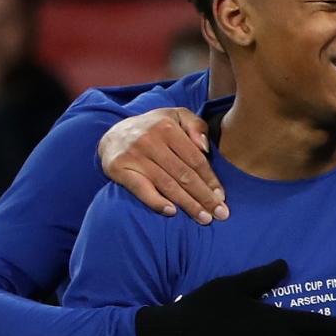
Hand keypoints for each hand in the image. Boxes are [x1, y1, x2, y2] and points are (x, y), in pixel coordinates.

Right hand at [101, 107, 228, 223]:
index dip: (211, 181)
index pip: (195, 160)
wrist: (113, 135)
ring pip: (167, 185)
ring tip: (204, 219)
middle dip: (204, 197)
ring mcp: (133, 155)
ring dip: (188, 204)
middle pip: (184, 175)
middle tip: (220, 214)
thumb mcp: (176, 117)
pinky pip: (140, 188)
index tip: (222, 198)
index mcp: (167, 127)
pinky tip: (171, 212)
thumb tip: (205, 146)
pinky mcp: (118, 168)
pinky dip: (156, 202)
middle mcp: (149, 140)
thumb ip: (196, 125)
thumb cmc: (154, 129)